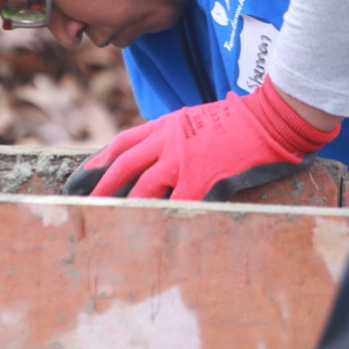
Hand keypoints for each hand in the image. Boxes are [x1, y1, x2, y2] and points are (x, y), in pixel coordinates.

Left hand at [62, 77, 340, 200]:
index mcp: (165, 125)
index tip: (83, 174)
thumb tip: (162, 149)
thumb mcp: (197, 118)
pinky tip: (151, 230)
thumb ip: (175, 132)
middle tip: (81, 202)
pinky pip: (175, 203)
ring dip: (124, 205)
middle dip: (100, 185)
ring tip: (108, 221)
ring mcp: (182, 161)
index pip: (122, 143)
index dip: (100, 159)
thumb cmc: (238, 118)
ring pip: (143, 187)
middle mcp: (167, 142)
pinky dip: (163, 217)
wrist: (267, 119)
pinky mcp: (200, 180)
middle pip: (123, 165)